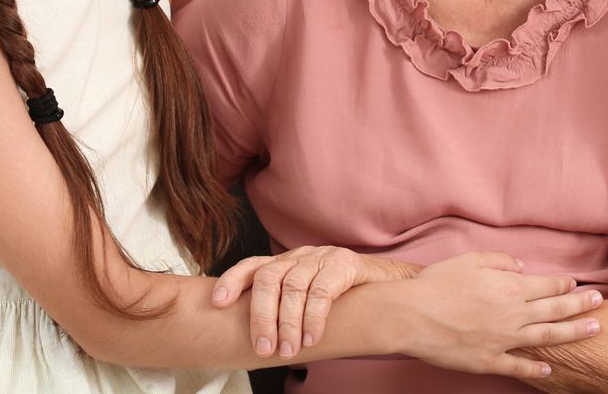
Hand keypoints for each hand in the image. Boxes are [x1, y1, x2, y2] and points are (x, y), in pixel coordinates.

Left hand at [211, 245, 412, 358]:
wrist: (390, 287)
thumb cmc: (342, 299)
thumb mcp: (306, 300)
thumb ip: (283, 310)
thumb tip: (253, 341)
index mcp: (286, 263)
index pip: (252, 266)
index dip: (232, 281)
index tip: (217, 303)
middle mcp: (301, 255)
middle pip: (269, 277)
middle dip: (262, 316)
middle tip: (264, 349)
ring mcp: (323, 257)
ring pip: (294, 285)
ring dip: (288, 323)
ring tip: (289, 351)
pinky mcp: (346, 263)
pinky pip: (323, 290)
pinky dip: (314, 317)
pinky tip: (313, 338)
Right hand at [390, 252, 603, 379]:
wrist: (411, 316)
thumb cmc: (438, 284)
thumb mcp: (471, 259)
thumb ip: (501, 260)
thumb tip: (521, 266)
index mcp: (510, 287)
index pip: (547, 285)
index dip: (564, 285)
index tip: (577, 284)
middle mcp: (513, 314)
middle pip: (555, 310)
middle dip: (581, 306)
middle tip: (600, 303)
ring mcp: (503, 340)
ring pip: (547, 337)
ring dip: (573, 333)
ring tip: (593, 330)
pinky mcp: (488, 361)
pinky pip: (518, 365)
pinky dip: (536, 368)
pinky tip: (549, 369)